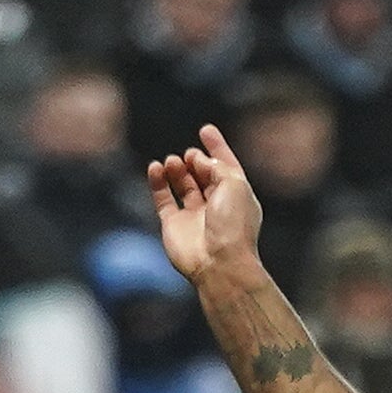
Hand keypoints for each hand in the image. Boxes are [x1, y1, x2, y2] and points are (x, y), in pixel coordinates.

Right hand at [145, 124, 264, 289]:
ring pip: (183, 185)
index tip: (205, 130)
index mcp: (236, 196)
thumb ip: (217, 165)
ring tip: (172, 161)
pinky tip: (155, 168)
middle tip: (190, 155)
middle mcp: (215, 206)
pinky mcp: (173, 226)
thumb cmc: (233, 224)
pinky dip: (158, 182)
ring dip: (177, 169)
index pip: (225, 166)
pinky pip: (163, 198)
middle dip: (196, 160)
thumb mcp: (234, 183)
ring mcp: (193, 216)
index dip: (216, 147)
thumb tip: (198, 160)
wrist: (219, 262)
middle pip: (203, 174)